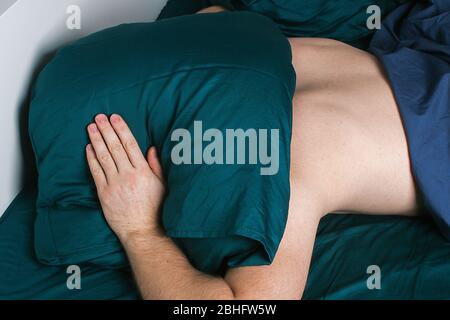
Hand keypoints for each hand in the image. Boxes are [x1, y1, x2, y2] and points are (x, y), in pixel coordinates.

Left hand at [85, 114, 164, 242]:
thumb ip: (156, 165)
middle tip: (99, 117)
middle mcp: (128, 175)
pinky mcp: (104, 193)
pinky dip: (91, 159)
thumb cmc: (155, 208)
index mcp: (143, 171)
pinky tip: (88, 148)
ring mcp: (114, 184)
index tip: (115, 117)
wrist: (142, 230)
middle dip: (106, 130)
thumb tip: (151, 148)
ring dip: (96, 140)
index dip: (121, 129)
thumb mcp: (162, 185)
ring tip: (91, 127)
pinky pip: (96, 172)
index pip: (130, 144)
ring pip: (103, 157)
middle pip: (115, 147)